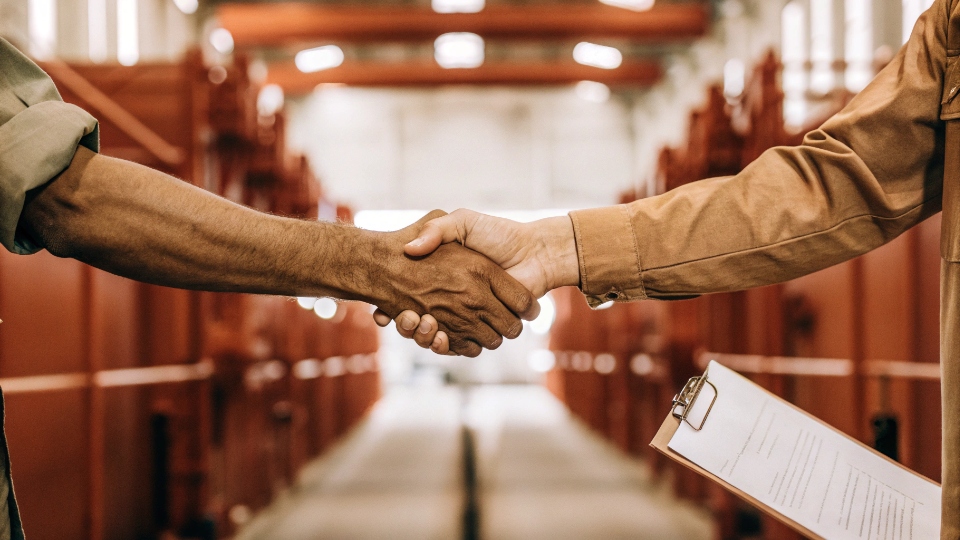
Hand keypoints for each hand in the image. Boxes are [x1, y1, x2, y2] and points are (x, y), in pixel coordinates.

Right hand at [373, 209, 578, 353]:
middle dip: (410, 326)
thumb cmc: (498, 234)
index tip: (385, 306)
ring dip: (424, 336)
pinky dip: (446, 346)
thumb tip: (409, 249)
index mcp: (447, 280)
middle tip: (405, 317)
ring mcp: (468, 317)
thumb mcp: (461, 222)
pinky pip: (460, 346)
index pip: (411, 299)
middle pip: (420, 324)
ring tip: (418, 322)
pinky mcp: (483, 329)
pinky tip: (438, 336)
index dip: (396, 307)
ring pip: (436, 338)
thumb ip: (436, 229)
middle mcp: (454, 301)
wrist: (533, 251)